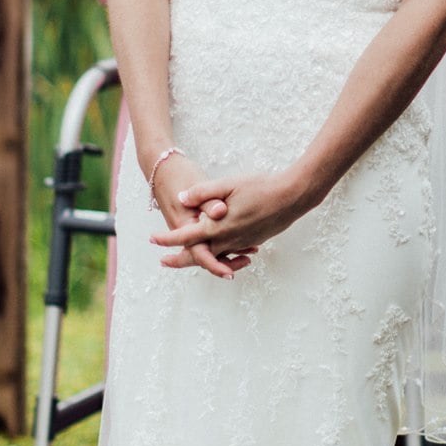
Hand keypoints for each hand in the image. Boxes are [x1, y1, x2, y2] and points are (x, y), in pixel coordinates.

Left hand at [155, 165, 313, 275]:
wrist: (293, 197)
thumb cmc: (261, 186)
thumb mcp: (228, 184)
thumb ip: (203, 192)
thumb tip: (182, 198)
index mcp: (218, 226)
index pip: (186, 237)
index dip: (167, 239)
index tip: (152, 240)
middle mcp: (228, 239)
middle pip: (198, 255)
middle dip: (179, 259)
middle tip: (163, 261)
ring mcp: (242, 242)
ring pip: (215, 256)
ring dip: (200, 258)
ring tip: (189, 256)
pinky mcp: (253, 240)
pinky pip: (231, 252)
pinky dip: (220, 254)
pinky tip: (219, 248)